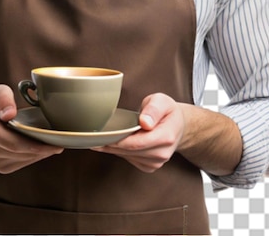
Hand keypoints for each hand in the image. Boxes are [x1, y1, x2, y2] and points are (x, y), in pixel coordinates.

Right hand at [0, 84, 63, 173]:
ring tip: (54, 143)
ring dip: (41, 153)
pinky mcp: (2, 167)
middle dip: (43, 149)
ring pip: (25, 159)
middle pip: (23, 152)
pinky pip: (23, 162)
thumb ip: (3, 98)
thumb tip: (9, 114)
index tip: (56, 143)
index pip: (15, 143)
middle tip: (62, 142)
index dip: (37, 145)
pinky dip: (35, 155)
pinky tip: (43, 147)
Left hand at [93, 93, 242, 176]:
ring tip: (97, 139)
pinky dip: (119, 152)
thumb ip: (153, 109)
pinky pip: (130, 160)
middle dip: (110, 144)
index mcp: (166, 136)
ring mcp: (157, 162)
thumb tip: (145, 121)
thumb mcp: (162, 101)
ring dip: (112, 149)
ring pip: (127, 156)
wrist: (177, 125)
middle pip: (129, 151)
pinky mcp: (150, 166)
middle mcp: (162, 153)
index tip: (100, 136)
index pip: (136, 142)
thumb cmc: (167, 111)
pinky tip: (112, 143)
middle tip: (91, 137)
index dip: (117, 140)